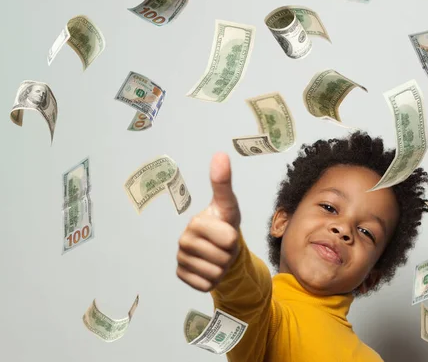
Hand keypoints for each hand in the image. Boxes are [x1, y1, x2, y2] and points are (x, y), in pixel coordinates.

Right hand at [176, 152, 240, 291]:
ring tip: (217, 255)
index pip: (229, 240)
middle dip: (228, 255)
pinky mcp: (182, 276)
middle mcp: (184, 241)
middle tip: (223, 246)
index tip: (226, 231)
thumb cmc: (224, 223)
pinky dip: (212, 280)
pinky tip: (208, 268)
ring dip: (222, 268)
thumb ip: (224, 182)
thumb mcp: (229, 205)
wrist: (219, 247)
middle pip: (223, 259)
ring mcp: (181, 260)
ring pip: (216, 274)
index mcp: (196, 223)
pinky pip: (206, 285)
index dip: (234, 239)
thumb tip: (220, 154)